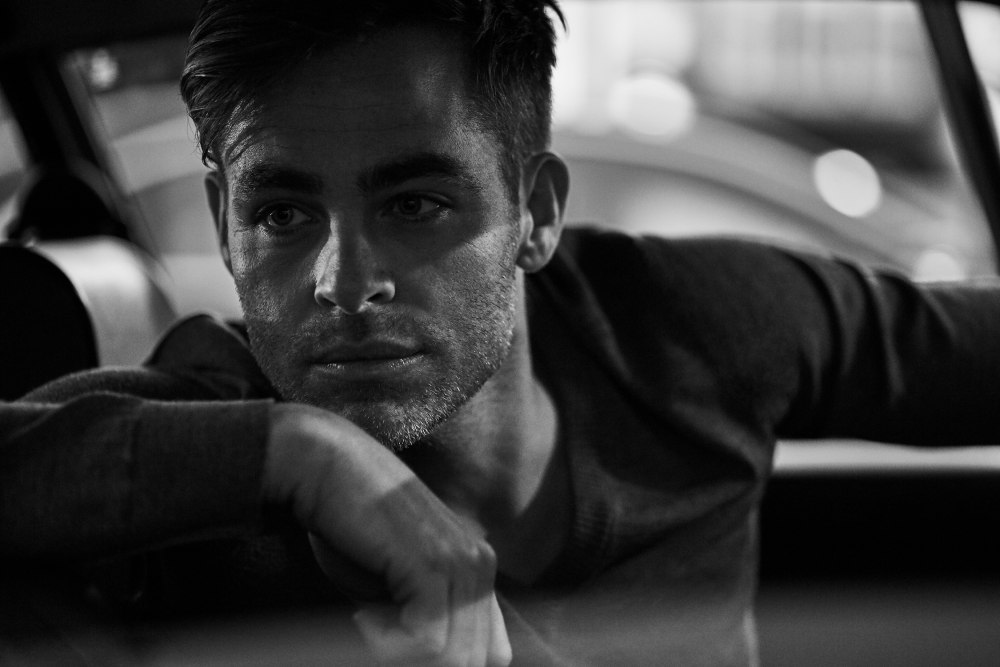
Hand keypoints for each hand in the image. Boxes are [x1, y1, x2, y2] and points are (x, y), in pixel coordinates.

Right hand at [263, 403, 510, 665]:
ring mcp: (463, 563)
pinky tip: (361, 616)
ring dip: (399, 652)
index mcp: (479, 569)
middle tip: (376, 634)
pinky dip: (387, 644)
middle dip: (417, 658)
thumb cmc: (349, 529)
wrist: (324, 470)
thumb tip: (434, 655)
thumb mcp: (397, 585)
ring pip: (453, 657)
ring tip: (366, 621)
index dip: (443, 658)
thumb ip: (428, 617)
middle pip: (474, 659)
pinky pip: (428, 642)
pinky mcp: (434, 565)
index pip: (491, 652)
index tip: (394, 642)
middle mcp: (481, 565)